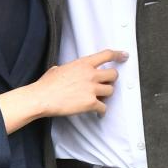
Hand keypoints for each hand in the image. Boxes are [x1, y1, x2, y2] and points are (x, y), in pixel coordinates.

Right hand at [0, 49, 126, 133]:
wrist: (42, 98)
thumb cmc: (47, 84)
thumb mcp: (59, 68)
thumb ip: (70, 68)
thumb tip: (68, 71)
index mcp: (83, 63)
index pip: (106, 55)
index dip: (118, 54)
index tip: (124, 56)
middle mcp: (90, 74)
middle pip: (114, 74)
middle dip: (112, 79)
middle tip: (107, 83)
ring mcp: (92, 89)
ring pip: (111, 91)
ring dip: (106, 95)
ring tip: (99, 98)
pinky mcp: (91, 103)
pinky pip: (104, 108)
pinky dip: (101, 111)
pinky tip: (98, 112)